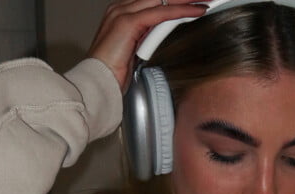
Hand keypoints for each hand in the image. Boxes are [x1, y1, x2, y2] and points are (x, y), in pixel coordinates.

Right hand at [88, 0, 206, 91]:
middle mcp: (121, 7)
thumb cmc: (111, 76)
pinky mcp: (128, 22)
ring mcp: (123, 12)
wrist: (97, 84)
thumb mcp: (133, 53)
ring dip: (187, 0)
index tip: (194, 2)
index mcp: (121, 13)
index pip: (154, 0)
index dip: (175, 1)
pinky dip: (182, 11)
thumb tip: (160, 42)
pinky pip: (162, 12)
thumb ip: (145, 41)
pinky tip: (198, 10)